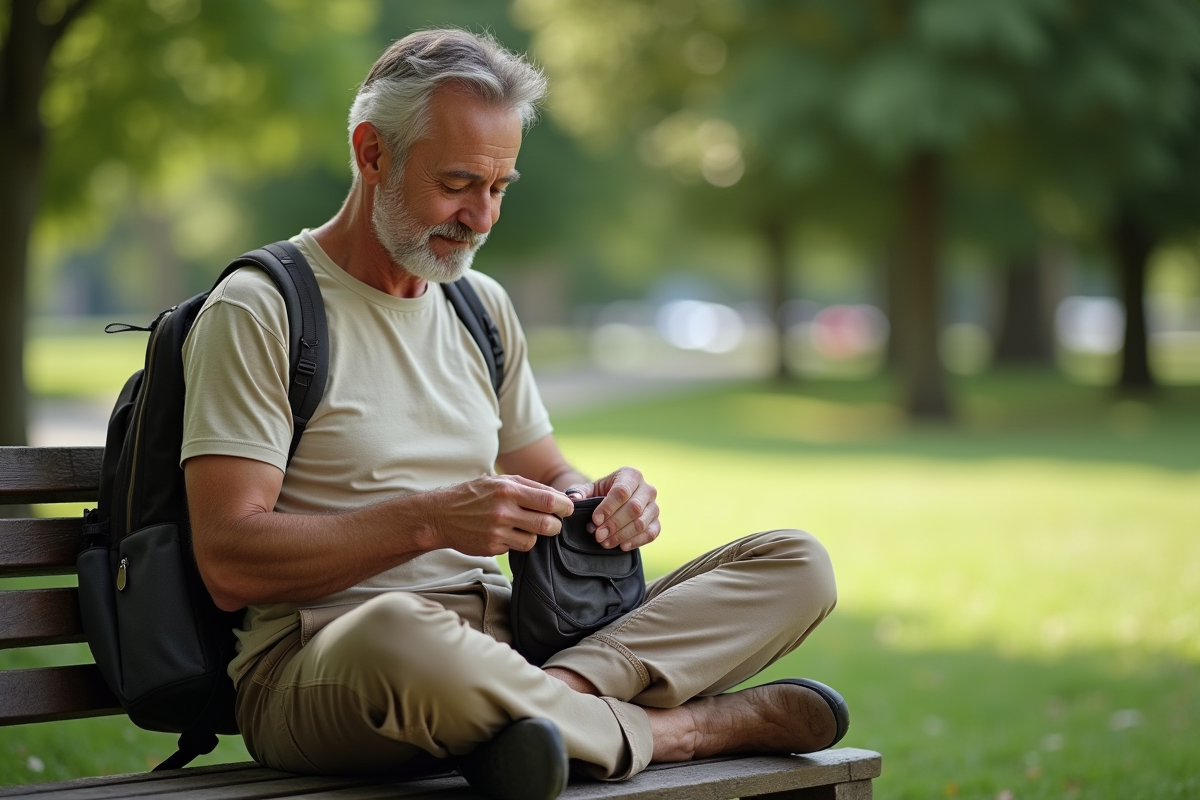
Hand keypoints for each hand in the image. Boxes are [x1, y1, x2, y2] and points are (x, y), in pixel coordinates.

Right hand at [431, 475, 573, 556]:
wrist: (440, 515)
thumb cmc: (474, 495)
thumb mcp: (499, 480)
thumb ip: (528, 486)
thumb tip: (558, 496)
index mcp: (509, 490)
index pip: (550, 501)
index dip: (564, 507)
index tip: (567, 509)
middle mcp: (504, 511)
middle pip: (548, 524)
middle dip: (556, 525)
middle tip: (553, 522)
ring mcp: (498, 531)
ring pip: (534, 540)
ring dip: (535, 535)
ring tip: (523, 526)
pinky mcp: (492, 547)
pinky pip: (517, 548)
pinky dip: (517, 542)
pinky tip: (505, 534)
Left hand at [566, 466, 659, 550]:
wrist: (613, 503)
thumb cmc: (601, 494)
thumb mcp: (589, 490)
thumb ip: (579, 492)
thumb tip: (574, 499)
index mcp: (631, 475)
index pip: (622, 491)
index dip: (608, 507)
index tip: (595, 520)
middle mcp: (647, 489)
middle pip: (634, 508)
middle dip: (614, 524)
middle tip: (598, 535)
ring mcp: (654, 506)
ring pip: (642, 522)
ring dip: (622, 535)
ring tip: (605, 542)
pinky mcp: (656, 522)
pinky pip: (651, 533)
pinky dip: (636, 541)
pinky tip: (621, 546)